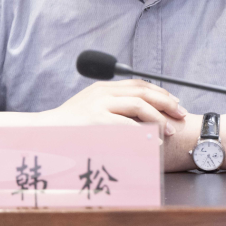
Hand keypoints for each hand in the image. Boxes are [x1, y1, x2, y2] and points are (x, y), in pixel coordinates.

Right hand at [41, 79, 187, 135]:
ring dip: (158, 118)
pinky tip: (153, 141)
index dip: (161, 93)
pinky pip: (126, 125)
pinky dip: (143, 132)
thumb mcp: (91, 109)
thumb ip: (112, 107)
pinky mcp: (96, 120)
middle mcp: (103, 92)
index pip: (139, 84)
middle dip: (166, 102)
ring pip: (138, 105)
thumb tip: (140, 114)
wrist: (44, 133)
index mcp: (104, 88)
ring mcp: (99, 105)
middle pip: (143, 91)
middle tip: (180, 114)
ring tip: (169, 130)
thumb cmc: (70, 127)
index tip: (175, 103)